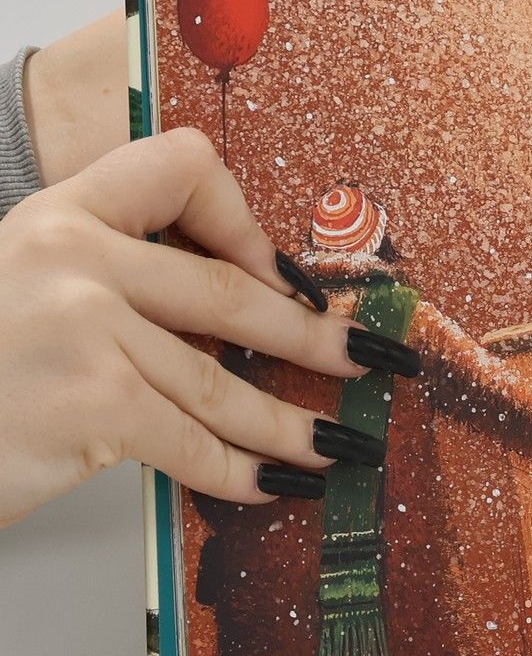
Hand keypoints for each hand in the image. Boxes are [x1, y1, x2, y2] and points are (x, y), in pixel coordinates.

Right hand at [0, 129, 374, 526]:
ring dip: (297, 425)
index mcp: (58, 216)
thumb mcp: (21, 293)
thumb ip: (110, 286)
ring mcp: (83, 327)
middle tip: (372, 361)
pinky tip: (278, 486)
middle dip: (316, 338)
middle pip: (230, 294)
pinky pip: (196, 442)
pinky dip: (244, 474)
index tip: (285, 276)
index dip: (245, 222)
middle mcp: (72, 257)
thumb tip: (231, 322)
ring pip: (224, 383)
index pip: (178, 169)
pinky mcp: (93, 401)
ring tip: (344, 446)